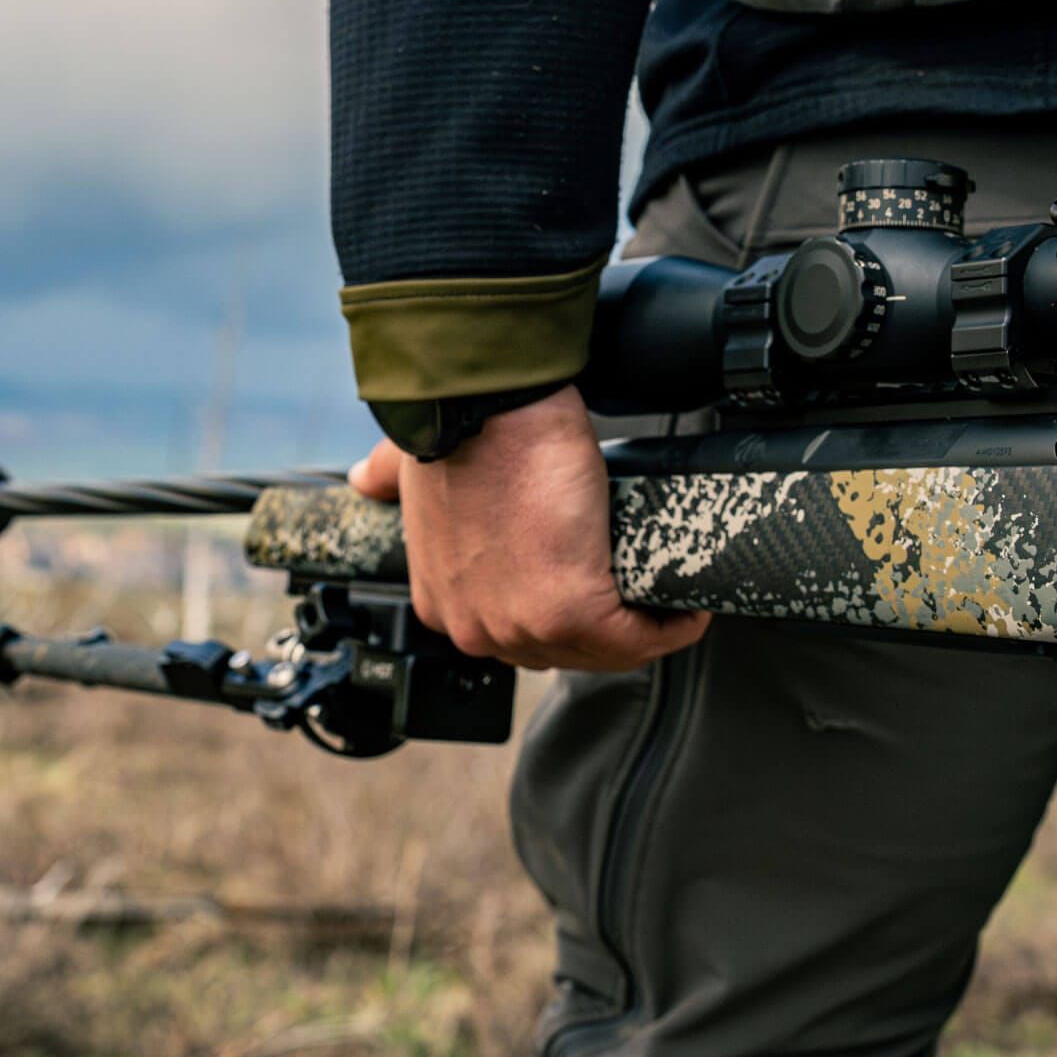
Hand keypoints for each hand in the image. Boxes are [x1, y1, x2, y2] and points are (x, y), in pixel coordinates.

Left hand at [347, 386, 710, 670]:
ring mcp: (519, 624)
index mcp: (445, 601)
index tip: (611, 594)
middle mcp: (476, 626)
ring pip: (607, 652)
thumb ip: (387, 478)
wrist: (486, 402)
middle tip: (655, 598)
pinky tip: (690, 609)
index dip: (575, 621)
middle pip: (568, 654)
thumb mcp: (410, 468)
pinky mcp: (567, 608)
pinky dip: (672, 626)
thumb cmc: (462, 426)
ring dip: (650, 632)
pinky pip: (636, 639)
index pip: (524, 634)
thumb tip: (366, 478)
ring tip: (677, 603)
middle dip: (617, 632)